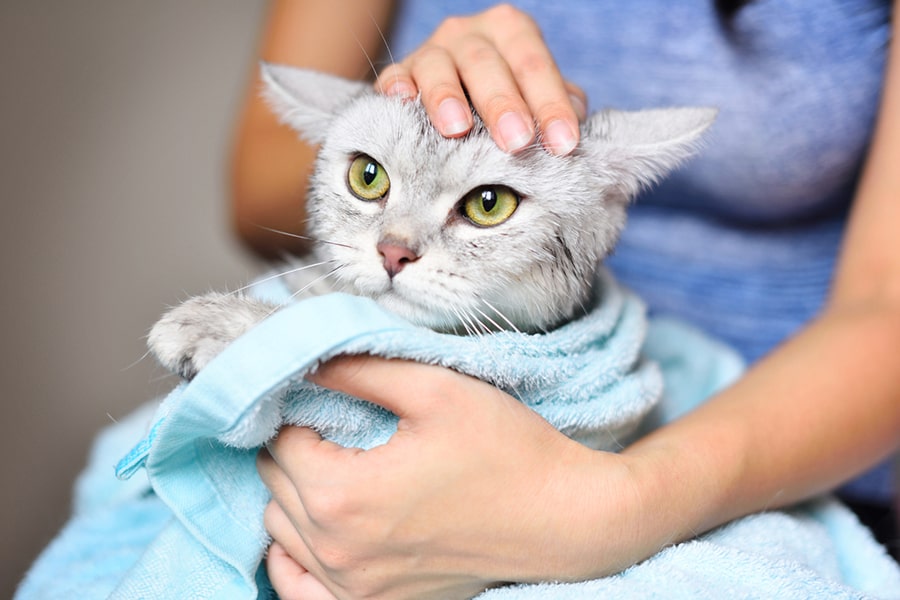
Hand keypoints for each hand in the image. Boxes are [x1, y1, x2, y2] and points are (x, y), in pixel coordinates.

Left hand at [257, 355, 642, 598]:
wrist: (561, 519)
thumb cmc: (506, 449)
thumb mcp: (436, 389)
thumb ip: (360, 368)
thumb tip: (304, 360)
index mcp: (345, 494)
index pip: (281, 441)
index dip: (298, 408)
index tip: (325, 394)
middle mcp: (337, 552)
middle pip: (275, 485)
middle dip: (295, 447)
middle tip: (332, 425)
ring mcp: (353, 590)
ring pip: (280, 531)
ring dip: (295, 494)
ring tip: (336, 468)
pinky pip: (297, 587)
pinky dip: (295, 555)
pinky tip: (322, 529)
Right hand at [375, 4, 586, 154]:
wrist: (454, 95)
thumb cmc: (506, 98)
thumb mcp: (536, 95)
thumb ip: (557, 102)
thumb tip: (577, 117)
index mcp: (511, 31)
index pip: (534, 64)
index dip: (550, 104)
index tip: (563, 144)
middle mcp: (469, 34)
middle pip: (486, 64)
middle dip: (503, 104)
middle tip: (517, 141)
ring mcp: (431, 52)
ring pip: (437, 67)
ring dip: (447, 97)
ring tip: (457, 129)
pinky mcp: (399, 75)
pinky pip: (395, 78)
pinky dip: (398, 90)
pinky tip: (403, 104)